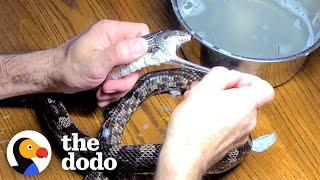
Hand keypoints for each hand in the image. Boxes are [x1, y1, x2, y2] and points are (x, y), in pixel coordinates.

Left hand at [58, 20, 148, 106]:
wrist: (54, 78)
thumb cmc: (69, 67)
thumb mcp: (96, 62)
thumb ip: (120, 53)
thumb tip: (143, 45)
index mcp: (111, 32)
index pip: (141, 32)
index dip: (144, 49)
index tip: (136, 67)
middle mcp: (114, 41)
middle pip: (138, 59)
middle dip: (126, 78)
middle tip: (110, 87)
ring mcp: (113, 55)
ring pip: (130, 73)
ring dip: (118, 88)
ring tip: (102, 93)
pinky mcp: (111, 67)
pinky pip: (121, 80)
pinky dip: (113, 91)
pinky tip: (101, 94)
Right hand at [156, 67, 273, 178]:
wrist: (185, 155)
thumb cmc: (193, 124)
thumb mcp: (204, 87)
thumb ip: (222, 74)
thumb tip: (229, 75)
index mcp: (247, 103)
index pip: (264, 87)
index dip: (248, 79)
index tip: (230, 80)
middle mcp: (249, 120)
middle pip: (244, 97)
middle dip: (223, 90)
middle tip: (204, 89)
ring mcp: (241, 133)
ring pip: (233, 110)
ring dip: (217, 102)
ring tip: (196, 102)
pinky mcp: (231, 142)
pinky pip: (228, 123)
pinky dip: (217, 116)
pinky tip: (199, 116)